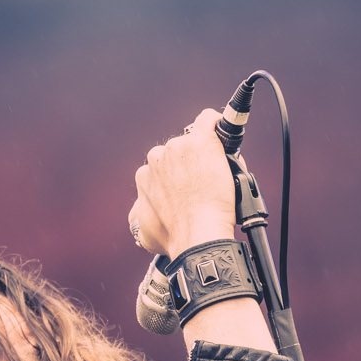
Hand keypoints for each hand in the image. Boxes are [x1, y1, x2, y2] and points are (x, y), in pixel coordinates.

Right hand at [128, 108, 235, 258]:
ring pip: (196, 144)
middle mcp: (157, 158)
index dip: (178, 179)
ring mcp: (179, 148)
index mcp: (145, 175)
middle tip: (206, 186)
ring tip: (217, 179)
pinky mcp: (202, 141)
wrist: (198, 235)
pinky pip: (208, 121)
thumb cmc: (175, 238)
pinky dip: (216, 124)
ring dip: (206, 157)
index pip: (163, 168)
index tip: (189, 189)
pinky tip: (223, 134)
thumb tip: (136, 214)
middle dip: (190, 167)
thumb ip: (139, 217)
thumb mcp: (144, 232)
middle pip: (178, 154)